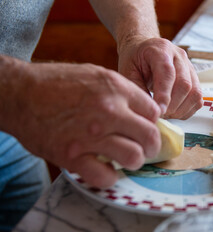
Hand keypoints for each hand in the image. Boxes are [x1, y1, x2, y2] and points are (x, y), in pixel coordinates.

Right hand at [10, 62, 160, 187]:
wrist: (21, 93)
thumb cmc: (57, 83)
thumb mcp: (95, 74)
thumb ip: (121, 91)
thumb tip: (142, 110)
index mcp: (115, 88)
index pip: (153, 112)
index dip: (151, 123)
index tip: (145, 128)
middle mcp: (108, 111)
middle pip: (149, 136)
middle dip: (151, 145)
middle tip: (145, 148)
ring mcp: (91, 134)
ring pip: (133, 157)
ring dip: (133, 161)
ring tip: (125, 159)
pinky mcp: (72, 155)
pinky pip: (104, 176)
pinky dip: (109, 178)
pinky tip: (105, 170)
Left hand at [117, 37, 202, 118]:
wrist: (144, 49)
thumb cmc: (134, 60)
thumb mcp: (127, 71)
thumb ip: (137, 89)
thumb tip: (150, 110)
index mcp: (161, 49)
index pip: (168, 72)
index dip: (164, 95)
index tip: (158, 112)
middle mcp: (179, 56)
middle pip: (184, 84)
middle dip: (172, 106)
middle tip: (159, 115)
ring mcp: (189, 66)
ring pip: (194, 93)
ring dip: (181, 109)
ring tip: (166, 114)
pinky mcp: (194, 78)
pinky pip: (197, 98)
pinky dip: (187, 110)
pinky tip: (174, 112)